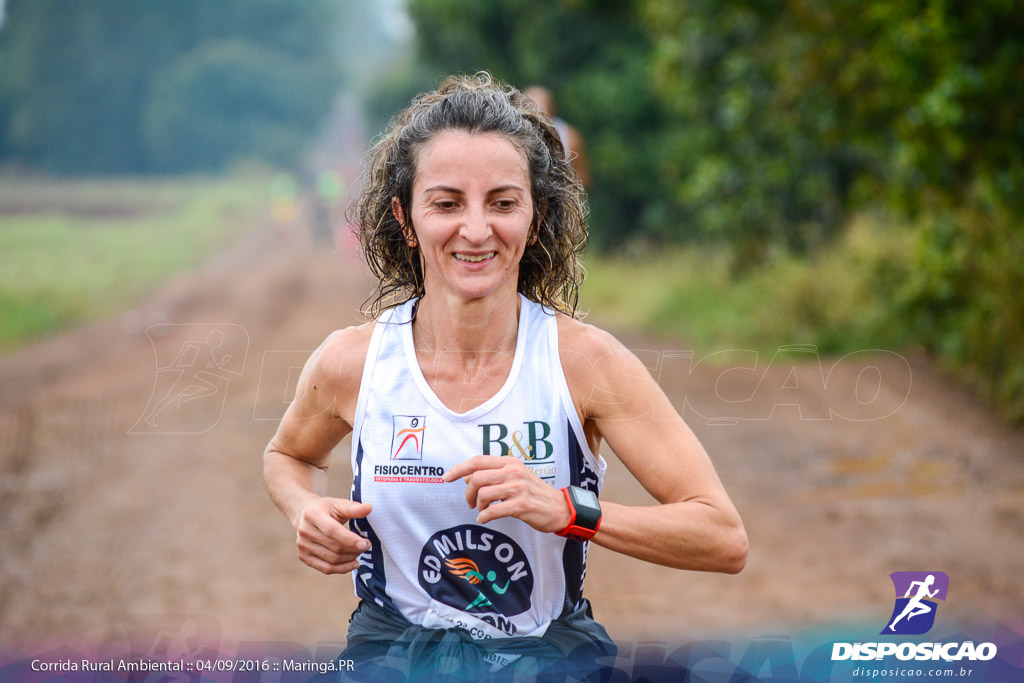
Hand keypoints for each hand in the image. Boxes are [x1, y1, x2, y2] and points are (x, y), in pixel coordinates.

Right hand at [294, 497, 371, 574]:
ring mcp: (302, 545)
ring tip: (360, 552)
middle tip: (367, 545)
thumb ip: (354, 508)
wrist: (304, 515)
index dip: (349, 539)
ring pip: (331, 559)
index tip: (364, 544)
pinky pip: (325, 568)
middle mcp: (305, 531)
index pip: (332, 530)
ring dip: (350, 559)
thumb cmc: (326, 509)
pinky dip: (342, 568)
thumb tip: (369, 508)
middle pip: (334, 547)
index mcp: (313, 515)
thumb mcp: (339, 504)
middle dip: (353, 549)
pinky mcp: (303, 556)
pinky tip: (353, 563)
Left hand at [442, 456, 570, 532]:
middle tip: (469, 503)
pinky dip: (484, 517)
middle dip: (467, 493)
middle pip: (477, 478)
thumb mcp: (515, 477)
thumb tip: (467, 478)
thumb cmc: (534, 493)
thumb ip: (493, 475)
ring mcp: (518, 488)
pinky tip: (485, 519)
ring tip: (482, 511)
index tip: (446, 477)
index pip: (478, 461)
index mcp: (510, 462)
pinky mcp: (522, 505)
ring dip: (477, 506)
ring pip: (483, 494)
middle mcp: (514, 471)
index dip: (459, 469)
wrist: (559, 508)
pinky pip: (493, 511)